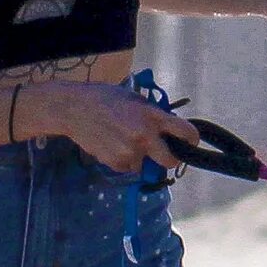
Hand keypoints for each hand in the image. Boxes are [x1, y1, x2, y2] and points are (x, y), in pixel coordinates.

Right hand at [38, 82, 201, 177]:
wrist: (75, 109)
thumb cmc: (107, 99)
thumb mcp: (136, 100)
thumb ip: (154, 115)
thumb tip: (170, 130)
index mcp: (153, 116)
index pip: (185, 132)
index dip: (192, 140)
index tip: (190, 143)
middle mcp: (145, 135)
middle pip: (171, 160)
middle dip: (170, 160)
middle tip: (165, 155)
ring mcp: (130, 151)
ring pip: (145, 165)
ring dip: (140, 157)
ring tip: (123, 141)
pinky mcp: (116, 162)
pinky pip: (128, 167)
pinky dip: (124, 160)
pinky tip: (112, 145)